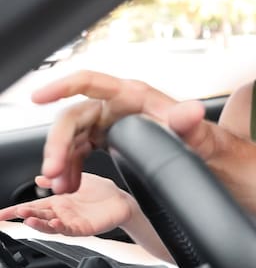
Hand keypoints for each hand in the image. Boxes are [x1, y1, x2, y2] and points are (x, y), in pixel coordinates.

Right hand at [0, 173, 135, 235]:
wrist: (122, 201)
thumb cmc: (102, 192)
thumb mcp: (78, 181)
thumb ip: (58, 180)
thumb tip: (39, 177)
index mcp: (58, 202)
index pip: (32, 206)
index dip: (15, 211)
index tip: (0, 215)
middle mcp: (61, 213)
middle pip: (38, 216)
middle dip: (26, 215)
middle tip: (16, 212)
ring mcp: (70, 222)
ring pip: (49, 225)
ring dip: (39, 223)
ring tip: (29, 219)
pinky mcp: (82, 228)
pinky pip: (68, 229)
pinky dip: (59, 227)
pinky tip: (54, 222)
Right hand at [32, 70, 209, 193]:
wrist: (205, 155)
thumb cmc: (200, 138)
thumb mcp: (196, 133)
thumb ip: (190, 123)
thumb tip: (192, 111)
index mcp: (132, 95)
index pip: (90, 82)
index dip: (62, 85)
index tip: (37, 97)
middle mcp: (116, 105)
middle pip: (73, 117)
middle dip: (58, 143)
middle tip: (53, 170)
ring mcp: (109, 121)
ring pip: (72, 136)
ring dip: (61, 160)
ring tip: (59, 185)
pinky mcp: (106, 138)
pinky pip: (79, 150)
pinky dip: (71, 167)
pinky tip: (69, 184)